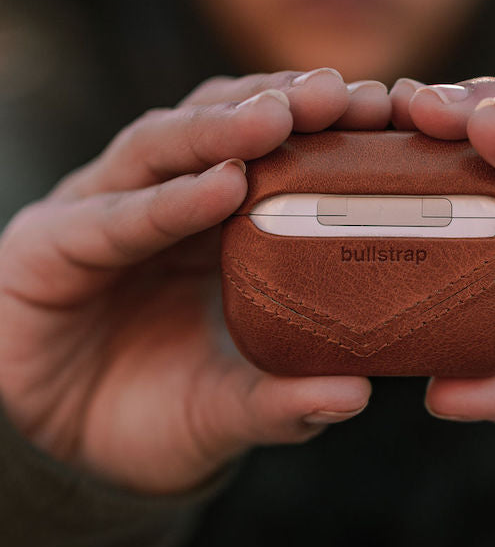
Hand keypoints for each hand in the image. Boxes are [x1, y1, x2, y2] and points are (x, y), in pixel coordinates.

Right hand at [0, 69, 390, 493]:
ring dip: (221, 129)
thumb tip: (356, 393)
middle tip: (347, 94)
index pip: (273, 152)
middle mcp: (162, 202)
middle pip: (222, 128)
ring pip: (162, 148)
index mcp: (217, 225)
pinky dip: (167, 202)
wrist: (66, 453)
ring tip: (280, 118)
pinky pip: (111, 217)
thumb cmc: (159, 413)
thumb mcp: (231, 408)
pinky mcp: (48, 244)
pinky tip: (220, 188)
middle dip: (282, 103)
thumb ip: (283, 401)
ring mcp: (102, 212)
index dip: (330, 128)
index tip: (394, 113)